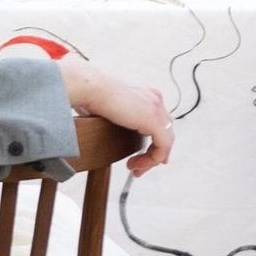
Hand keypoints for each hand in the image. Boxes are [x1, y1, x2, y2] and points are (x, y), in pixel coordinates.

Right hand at [61, 58, 174, 173]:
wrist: (89, 86)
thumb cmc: (90, 92)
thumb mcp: (109, 105)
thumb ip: (117, 114)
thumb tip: (109, 127)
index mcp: (146, 92)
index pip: (160, 120)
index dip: (156, 140)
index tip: (144, 155)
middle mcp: (155, 98)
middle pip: (166, 131)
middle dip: (155, 153)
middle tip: (140, 166)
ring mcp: (156, 107)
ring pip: (167, 141)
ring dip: (152, 159)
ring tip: (135, 168)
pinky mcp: (153, 119)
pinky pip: (163, 146)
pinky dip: (152, 159)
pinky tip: (137, 164)